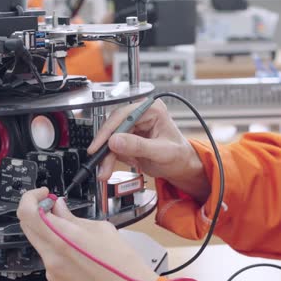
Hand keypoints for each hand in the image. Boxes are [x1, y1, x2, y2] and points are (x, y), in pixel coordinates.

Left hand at [17, 188, 157, 280]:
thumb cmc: (123, 266)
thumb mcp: (102, 229)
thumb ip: (74, 218)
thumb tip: (60, 209)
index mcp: (63, 239)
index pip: (28, 212)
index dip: (31, 198)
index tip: (43, 194)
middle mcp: (52, 256)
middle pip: (27, 227)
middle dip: (37, 211)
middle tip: (53, 205)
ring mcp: (52, 271)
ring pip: (38, 242)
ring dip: (46, 228)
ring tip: (68, 225)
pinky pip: (48, 257)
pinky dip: (54, 245)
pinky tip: (75, 246)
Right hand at [89, 99, 209, 202]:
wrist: (181, 166)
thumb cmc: (179, 155)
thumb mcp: (161, 152)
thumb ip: (138, 146)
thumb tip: (115, 141)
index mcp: (152, 109)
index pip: (124, 116)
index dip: (108, 131)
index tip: (98, 146)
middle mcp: (142, 113)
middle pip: (114, 126)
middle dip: (106, 147)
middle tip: (100, 162)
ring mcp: (135, 124)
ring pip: (111, 137)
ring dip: (107, 155)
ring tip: (106, 170)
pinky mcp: (129, 136)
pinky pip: (114, 145)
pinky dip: (112, 157)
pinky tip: (123, 163)